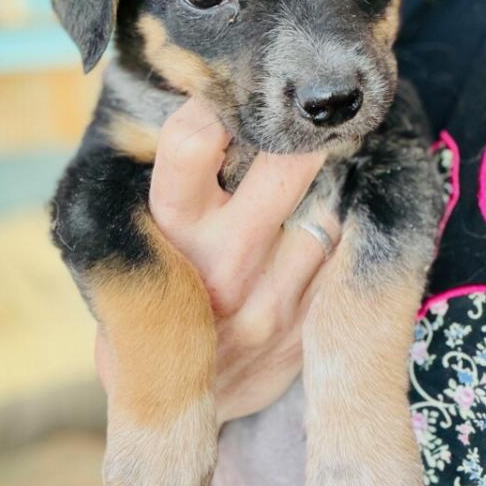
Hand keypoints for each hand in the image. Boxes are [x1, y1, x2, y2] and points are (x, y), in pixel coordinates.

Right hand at [95, 96, 340, 425]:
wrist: (169, 397)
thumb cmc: (157, 287)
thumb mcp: (141, 237)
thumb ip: (176, 177)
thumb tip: (211, 96)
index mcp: (171, 229)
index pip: (190, 144)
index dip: (216, 105)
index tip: (234, 89)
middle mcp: (223, 263)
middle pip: (288, 165)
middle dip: (303, 133)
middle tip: (309, 116)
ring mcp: (273, 300)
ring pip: (330, 208)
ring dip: (332, 181)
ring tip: (324, 168)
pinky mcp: (307, 328)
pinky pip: (345, 259)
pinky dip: (344, 232)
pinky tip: (330, 223)